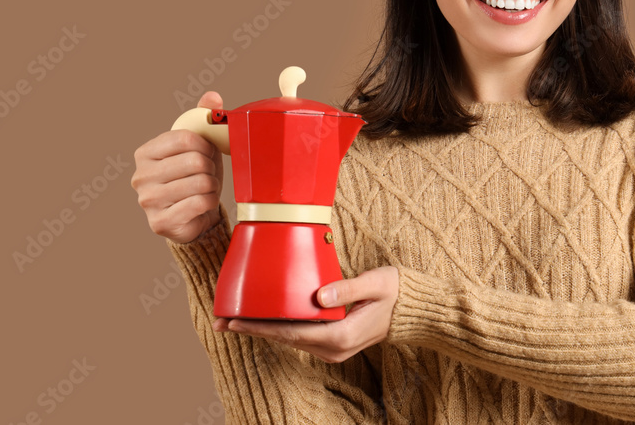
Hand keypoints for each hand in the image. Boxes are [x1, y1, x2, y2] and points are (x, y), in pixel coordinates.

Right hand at [131, 91, 225, 243]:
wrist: (194, 216)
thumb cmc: (195, 176)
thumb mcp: (199, 145)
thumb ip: (203, 118)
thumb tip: (212, 97)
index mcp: (145, 152)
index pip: (185, 138)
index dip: (205, 144)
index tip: (208, 151)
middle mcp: (141, 176)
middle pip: (195, 162)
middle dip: (210, 167)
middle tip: (208, 172)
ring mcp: (148, 201)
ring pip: (200, 183)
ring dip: (212, 185)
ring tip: (206, 188)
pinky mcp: (161, 222)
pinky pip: (200, 203)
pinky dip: (210, 202)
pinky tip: (203, 204)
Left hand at [213, 266, 399, 362]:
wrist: (412, 310)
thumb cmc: (396, 292)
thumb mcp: (376, 284)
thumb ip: (348, 288)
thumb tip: (319, 296)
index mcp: (341, 336)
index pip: (292, 332)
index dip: (262, 326)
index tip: (236, 321)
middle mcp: (334, 349)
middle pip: (286, 339)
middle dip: (254, 329)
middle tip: (222, 321)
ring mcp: (333, 350)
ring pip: (291, 340)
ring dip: (265, 330)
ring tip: (237, 321)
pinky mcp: (333, 344)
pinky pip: (301, 337)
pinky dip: (281, 329)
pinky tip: (266, 320)